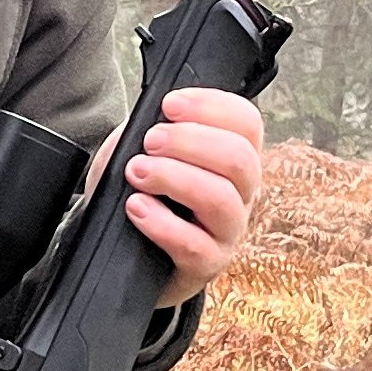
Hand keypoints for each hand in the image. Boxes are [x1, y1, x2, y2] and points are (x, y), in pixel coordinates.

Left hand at [123, 87, 264, 306]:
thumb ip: (154, 131)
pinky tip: (136, 207)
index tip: (169, 104)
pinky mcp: (207, 266)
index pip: (247, 123)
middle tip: (149, 141)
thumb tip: (154, 119)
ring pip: (220, 199)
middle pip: (239, 158)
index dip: (211, 106)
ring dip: (174, 177)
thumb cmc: (144, 194)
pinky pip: (194, 245)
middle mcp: (241, 193)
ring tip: (137, 172)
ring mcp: (228, 232)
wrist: (124, 250)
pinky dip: (162, 223)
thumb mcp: (146, 152)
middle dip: (188, 141)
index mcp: (234, 158)